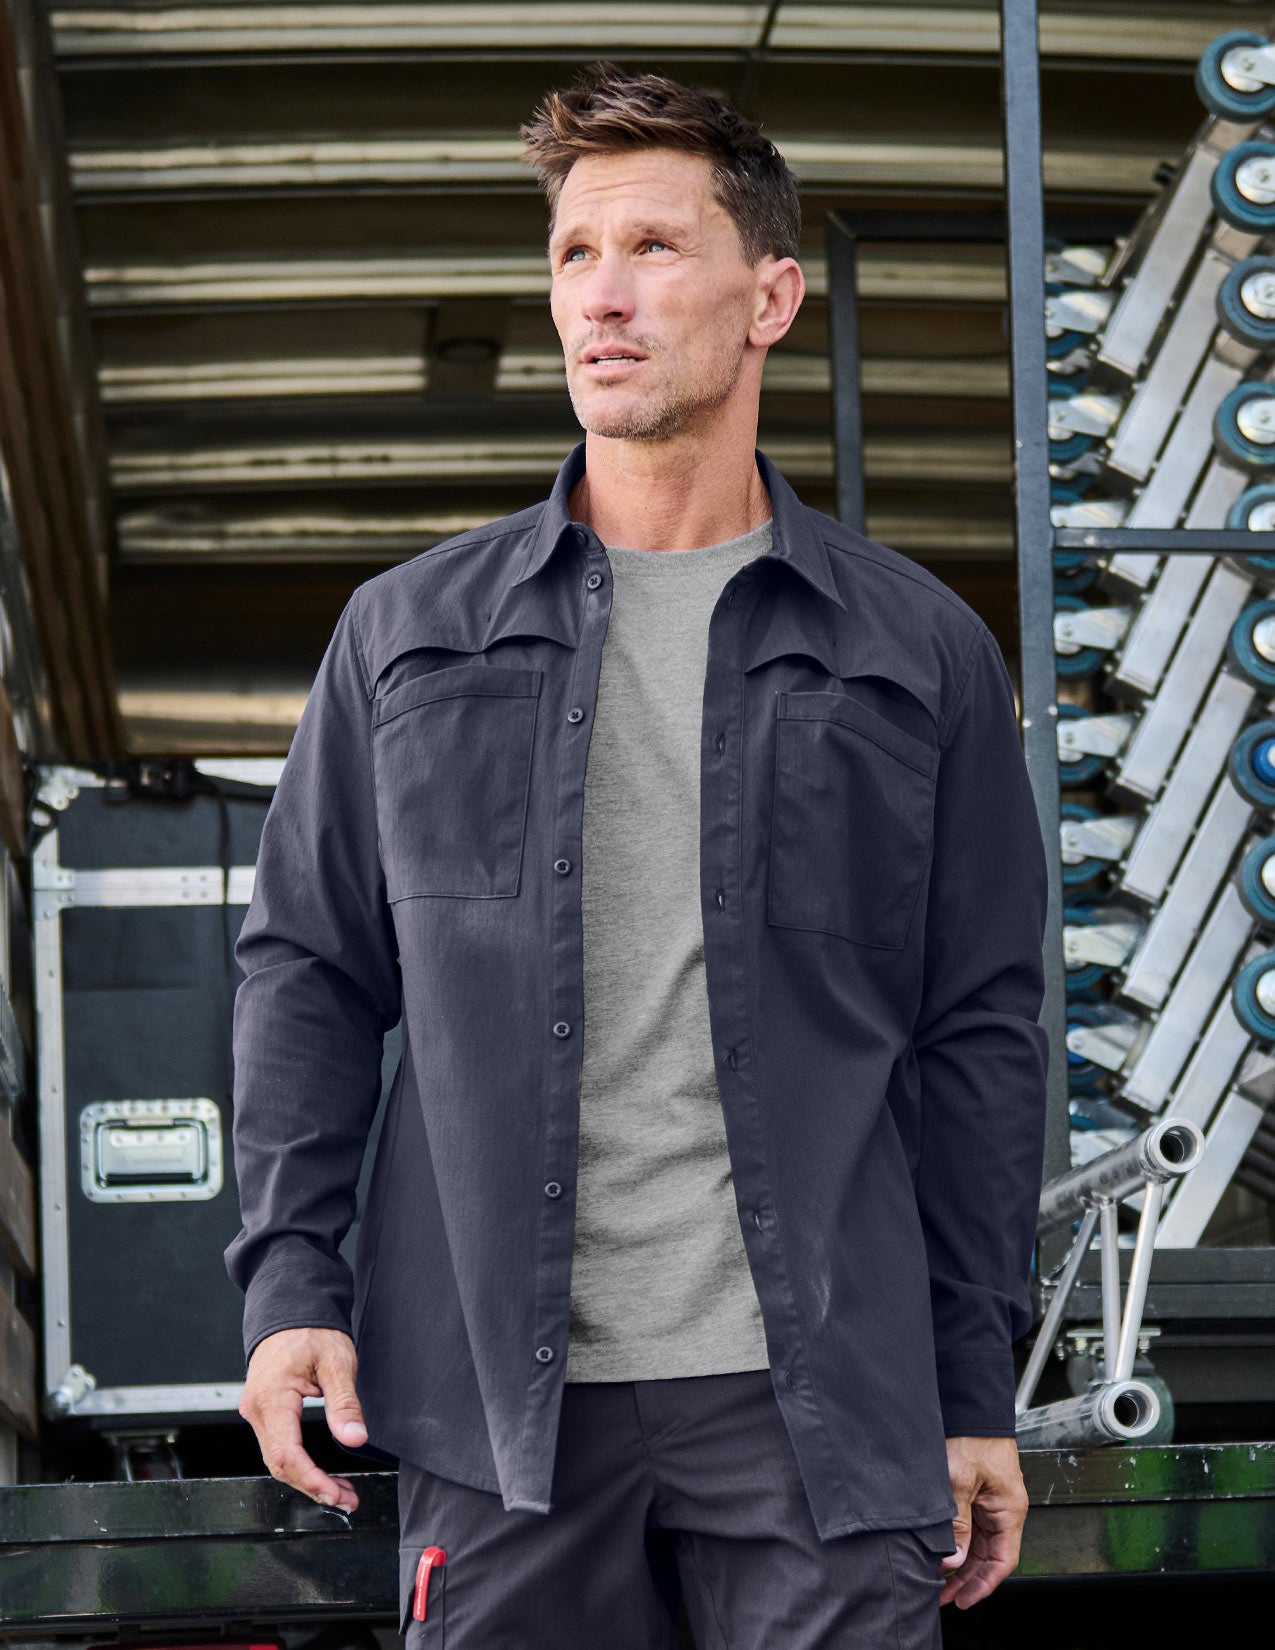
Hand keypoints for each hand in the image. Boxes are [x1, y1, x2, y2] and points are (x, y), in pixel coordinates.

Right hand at [239, 1326, 369, 1510]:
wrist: (292, 1307)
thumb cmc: (313, 1329)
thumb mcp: (337, 1361)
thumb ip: (344, 1404)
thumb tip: (354, 1440)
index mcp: (271, 1397)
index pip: (287, 1455)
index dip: (312, 1480)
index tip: (338, 1494)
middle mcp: (256, 1408)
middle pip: (279, 1464)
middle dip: (313, 1486)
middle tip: (347, 1498)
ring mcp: (256, 1410)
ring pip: (277, 1459)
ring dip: (307, 1478)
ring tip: (341, 1490)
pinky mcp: (262, 1410)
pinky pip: (277, 1445)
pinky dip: (299, 1463)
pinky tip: (321, 1472)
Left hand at [938, 1435, 1028, 1607]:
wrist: (970, 1407)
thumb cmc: (972, 1437)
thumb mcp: (960, 1481)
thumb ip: (957, 1523)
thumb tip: (952, 1560)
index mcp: (1009, 1510)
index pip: (1003, 1560)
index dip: (984, 1584)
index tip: (963, 1599)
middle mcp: (1004, 1509)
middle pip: (990, 1556)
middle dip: (968, 1579)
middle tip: (943, 1597)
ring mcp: (991, 1502)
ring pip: (979, 1544)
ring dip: (961, 1563)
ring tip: (938, 1581)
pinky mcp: (978, 1493)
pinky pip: (971, 1527)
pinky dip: (959, 1543)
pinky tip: (943, 1553)